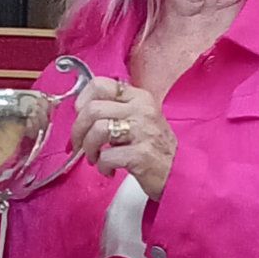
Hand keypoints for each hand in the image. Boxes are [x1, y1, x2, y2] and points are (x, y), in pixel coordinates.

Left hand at [72, 77, 176, 199]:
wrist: (179, 172)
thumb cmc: (155, 147)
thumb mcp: (140, 118)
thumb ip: (116, 109)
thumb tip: (82, 111)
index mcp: (138, 97)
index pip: (99, 84)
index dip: (82, 100)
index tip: (80, 116)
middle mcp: (140, 110)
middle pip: (92, 109)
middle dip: (78, 131)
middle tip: (79, 145)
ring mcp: (142, 131)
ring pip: (97, 130)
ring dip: (89, 149)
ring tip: (95, 159)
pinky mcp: (141, 155)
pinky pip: (106, 156)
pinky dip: (102, 166)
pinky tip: (109, 170)